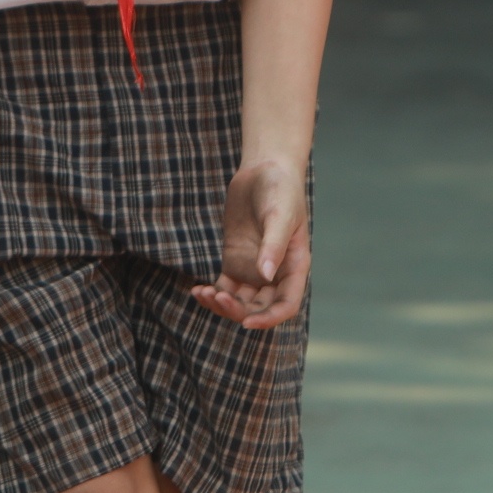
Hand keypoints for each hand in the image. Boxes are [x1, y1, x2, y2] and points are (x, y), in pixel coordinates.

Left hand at [193, 157, 309, 329]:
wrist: (264, 170)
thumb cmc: (281, 190)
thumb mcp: (280, 215)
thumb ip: (273, 246)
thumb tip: (265, 276)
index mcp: (294, 268)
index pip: (286, 305)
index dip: (269, 319)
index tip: (247, 323)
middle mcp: (275, 275)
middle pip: (259, 307)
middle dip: (239, 310)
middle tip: (218, 298)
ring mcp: (254, 270)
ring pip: (240, 301)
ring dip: (223, 305)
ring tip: (203, 294)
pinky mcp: (235, 262)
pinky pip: (224, 287)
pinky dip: (212, 293)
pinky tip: (197, 290)